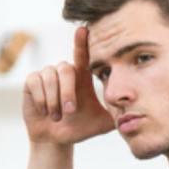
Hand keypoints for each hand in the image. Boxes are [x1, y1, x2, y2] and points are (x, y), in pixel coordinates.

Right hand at [22, 26, 113, 146]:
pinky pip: (35, 83)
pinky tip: (45, 111)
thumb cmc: (81, 128)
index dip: (82, 42)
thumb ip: (117, 114)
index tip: (83, 29)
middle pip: (66, 69)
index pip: (83, 55)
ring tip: (57, 116)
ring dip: (54, 100)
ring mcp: (47, 74)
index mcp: (82, 77)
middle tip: (70, 112)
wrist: (58, 139)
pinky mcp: (31, 81)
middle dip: (68, 92)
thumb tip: (137, 113)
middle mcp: (64, 71)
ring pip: (50, 77)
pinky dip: (41, 100)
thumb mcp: (103, 122)